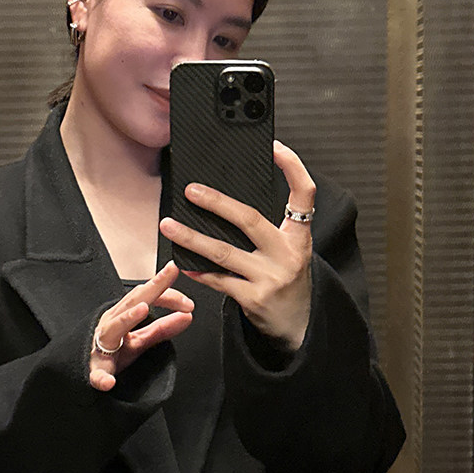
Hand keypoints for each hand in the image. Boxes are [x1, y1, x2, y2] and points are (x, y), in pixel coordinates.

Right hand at [88, 262, 193, 391]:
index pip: (145, 296)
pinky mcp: (94, 370)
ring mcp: (100, 345)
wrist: (83, 369)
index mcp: (121, 315)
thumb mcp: (140, 339)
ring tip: (142, 309)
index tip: (188, 298)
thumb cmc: (112, 351)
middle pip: (132, 301)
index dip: (166, 290)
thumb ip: (162, 328)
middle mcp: (110, 323)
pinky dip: (102, 378)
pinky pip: (97, 374)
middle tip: (170, 273)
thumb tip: (188, 315)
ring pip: (113, 329)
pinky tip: (108, 382)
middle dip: (153, 287)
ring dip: (127, 318)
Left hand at [160, 141, 314, 351]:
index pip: (304, 194)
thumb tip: (226, 205)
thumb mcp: (290, 251)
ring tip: (169, 225)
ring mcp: (271, 277)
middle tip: (191, 191)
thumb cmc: (288, 281)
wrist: (299, 326)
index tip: (275, 147)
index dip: (292, 167)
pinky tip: (182, 262)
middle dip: (217, 203)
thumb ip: (269, 230)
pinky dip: (198, 271)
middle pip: (250, 219)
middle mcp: (288, 254)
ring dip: (192, 237)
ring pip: (224, 252)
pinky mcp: (254, 298)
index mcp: (299, 236)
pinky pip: (219, 280)